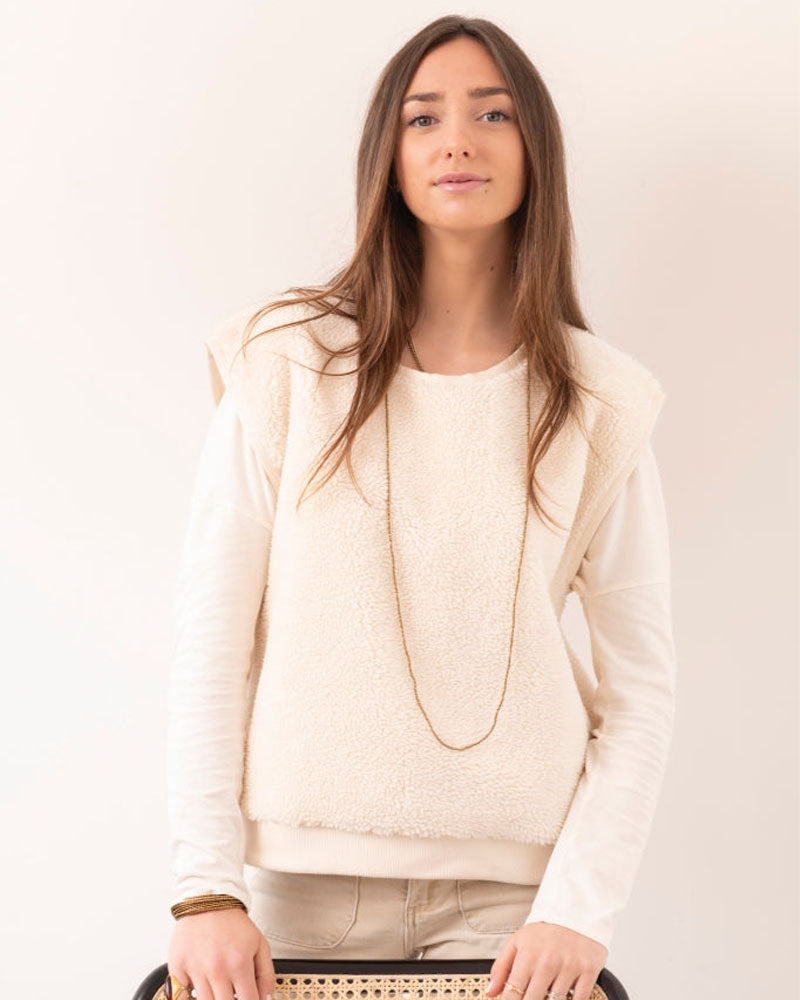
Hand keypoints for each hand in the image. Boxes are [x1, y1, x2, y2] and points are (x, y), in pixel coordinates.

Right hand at [167, 907, 274, 999]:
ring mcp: (195, 969)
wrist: (208, 901)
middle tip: (232, 993)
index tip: (249, 999)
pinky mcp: (177, 967)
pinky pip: (181, 996)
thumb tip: (265, 998)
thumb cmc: (232, 923)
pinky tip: (200, 986)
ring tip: (218, 988)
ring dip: (213, 998)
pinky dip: (190, 995)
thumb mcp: (260, 944)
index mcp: (239, 963)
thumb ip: (266, 974)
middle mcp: (217, 969)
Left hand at [483, 921, 607, 999]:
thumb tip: (490, 992)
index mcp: (528, 956)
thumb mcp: (518, 942)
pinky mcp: (588, 971)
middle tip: (529, 998)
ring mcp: (569, 967)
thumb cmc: (545, 932)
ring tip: (545, 995)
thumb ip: (502, 967)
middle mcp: (548, 962)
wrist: (576, 913)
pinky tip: (566, 998)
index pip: (513, 992)